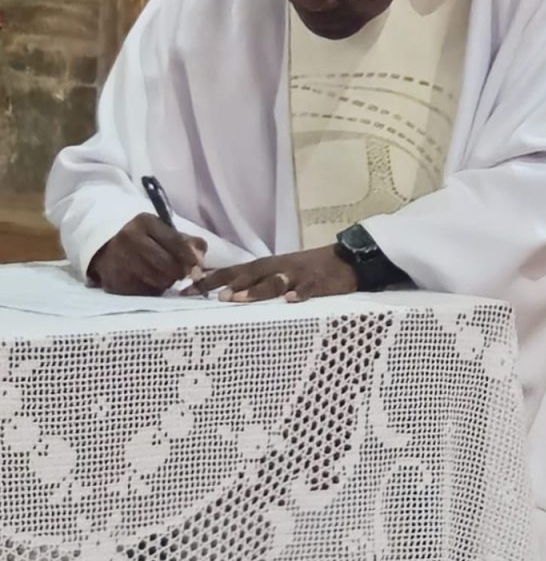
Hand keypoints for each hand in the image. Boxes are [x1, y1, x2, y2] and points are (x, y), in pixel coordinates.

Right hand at [89, 215, 206, 296]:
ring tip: (163, 275)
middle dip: (179, 272)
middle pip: (167, 264)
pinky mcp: (114, 280)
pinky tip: (148, 281)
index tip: (198, 266)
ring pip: (158, 280)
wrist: (107, 251)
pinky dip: (152, 290)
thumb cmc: (145, 241)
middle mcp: (129, 237)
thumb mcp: (165, 232)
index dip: (190, 256)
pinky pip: (145, 292)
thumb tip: (200, 260)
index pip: (175, 241)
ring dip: (167, 282)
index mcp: (145, 221)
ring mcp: (119, 259)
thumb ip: (189, 242)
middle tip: (181, 274)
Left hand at [188, 246, 357, 304]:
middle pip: (250, 273)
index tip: (185, 290)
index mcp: (267, 266)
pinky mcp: (319, 282)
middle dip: (229, 283)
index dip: (209, 279)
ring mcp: (298, 274)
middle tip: (211, 295)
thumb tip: (224, 295)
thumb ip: (256, 282)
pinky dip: (300, 293)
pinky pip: (309, 288)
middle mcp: (278, 267)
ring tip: (239, 299)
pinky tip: (292, 300)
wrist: (346, 260)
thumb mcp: (280, 272)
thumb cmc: (308, 270)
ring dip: (256, 290)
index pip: (233, 270)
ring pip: (275, 281)